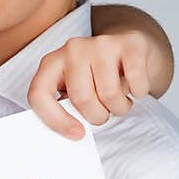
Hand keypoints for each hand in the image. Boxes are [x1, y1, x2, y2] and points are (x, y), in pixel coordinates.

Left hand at [27, 30, 155, 139]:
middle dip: (97, 116)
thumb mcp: (75, 90)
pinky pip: (135, 82)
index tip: (76, 134)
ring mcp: (101, 44)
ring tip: (119, 100)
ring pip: (110, 94)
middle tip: (103, 113)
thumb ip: (67, 108)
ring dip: (119, 107)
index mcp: (51, 64)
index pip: (39, 94)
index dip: (56, 120)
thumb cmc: (98, 77)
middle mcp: (73, 49)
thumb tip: (72, 135)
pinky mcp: (130, 44)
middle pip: (81, 98)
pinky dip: (139, 92)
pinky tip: (134, 86)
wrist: (130, 48)